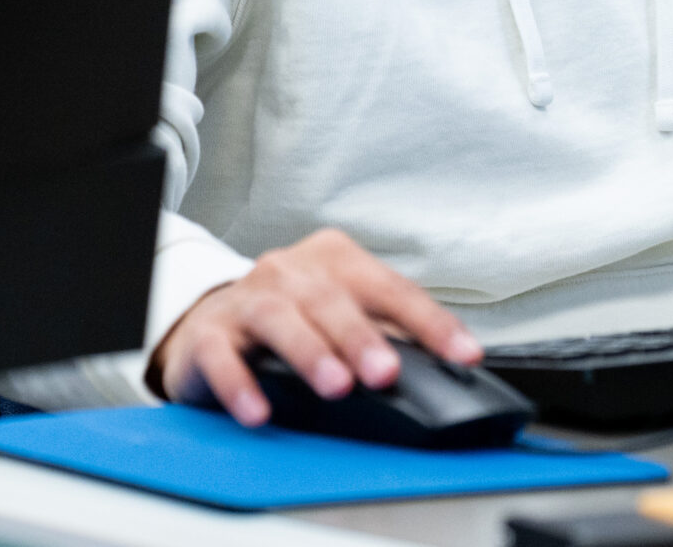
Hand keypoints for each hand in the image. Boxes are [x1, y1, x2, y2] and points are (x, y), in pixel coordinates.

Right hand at [151, 228, 482, 425]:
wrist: (211, 320)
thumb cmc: (293, 317)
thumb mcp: (344, 313)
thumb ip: (388, 334)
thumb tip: (447, 367)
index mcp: (336, 261)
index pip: (391, 289)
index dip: (430, 323)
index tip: (463, 355)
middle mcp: (292, 271)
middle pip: (332, 300)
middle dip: (362, 337)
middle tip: (386, 373)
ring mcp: (248, 298)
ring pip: (280, 318)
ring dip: (310, 352)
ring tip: (335, 385)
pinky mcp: (209, 334)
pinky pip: (222, 356)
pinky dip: (240, 383)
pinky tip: (259, 410)